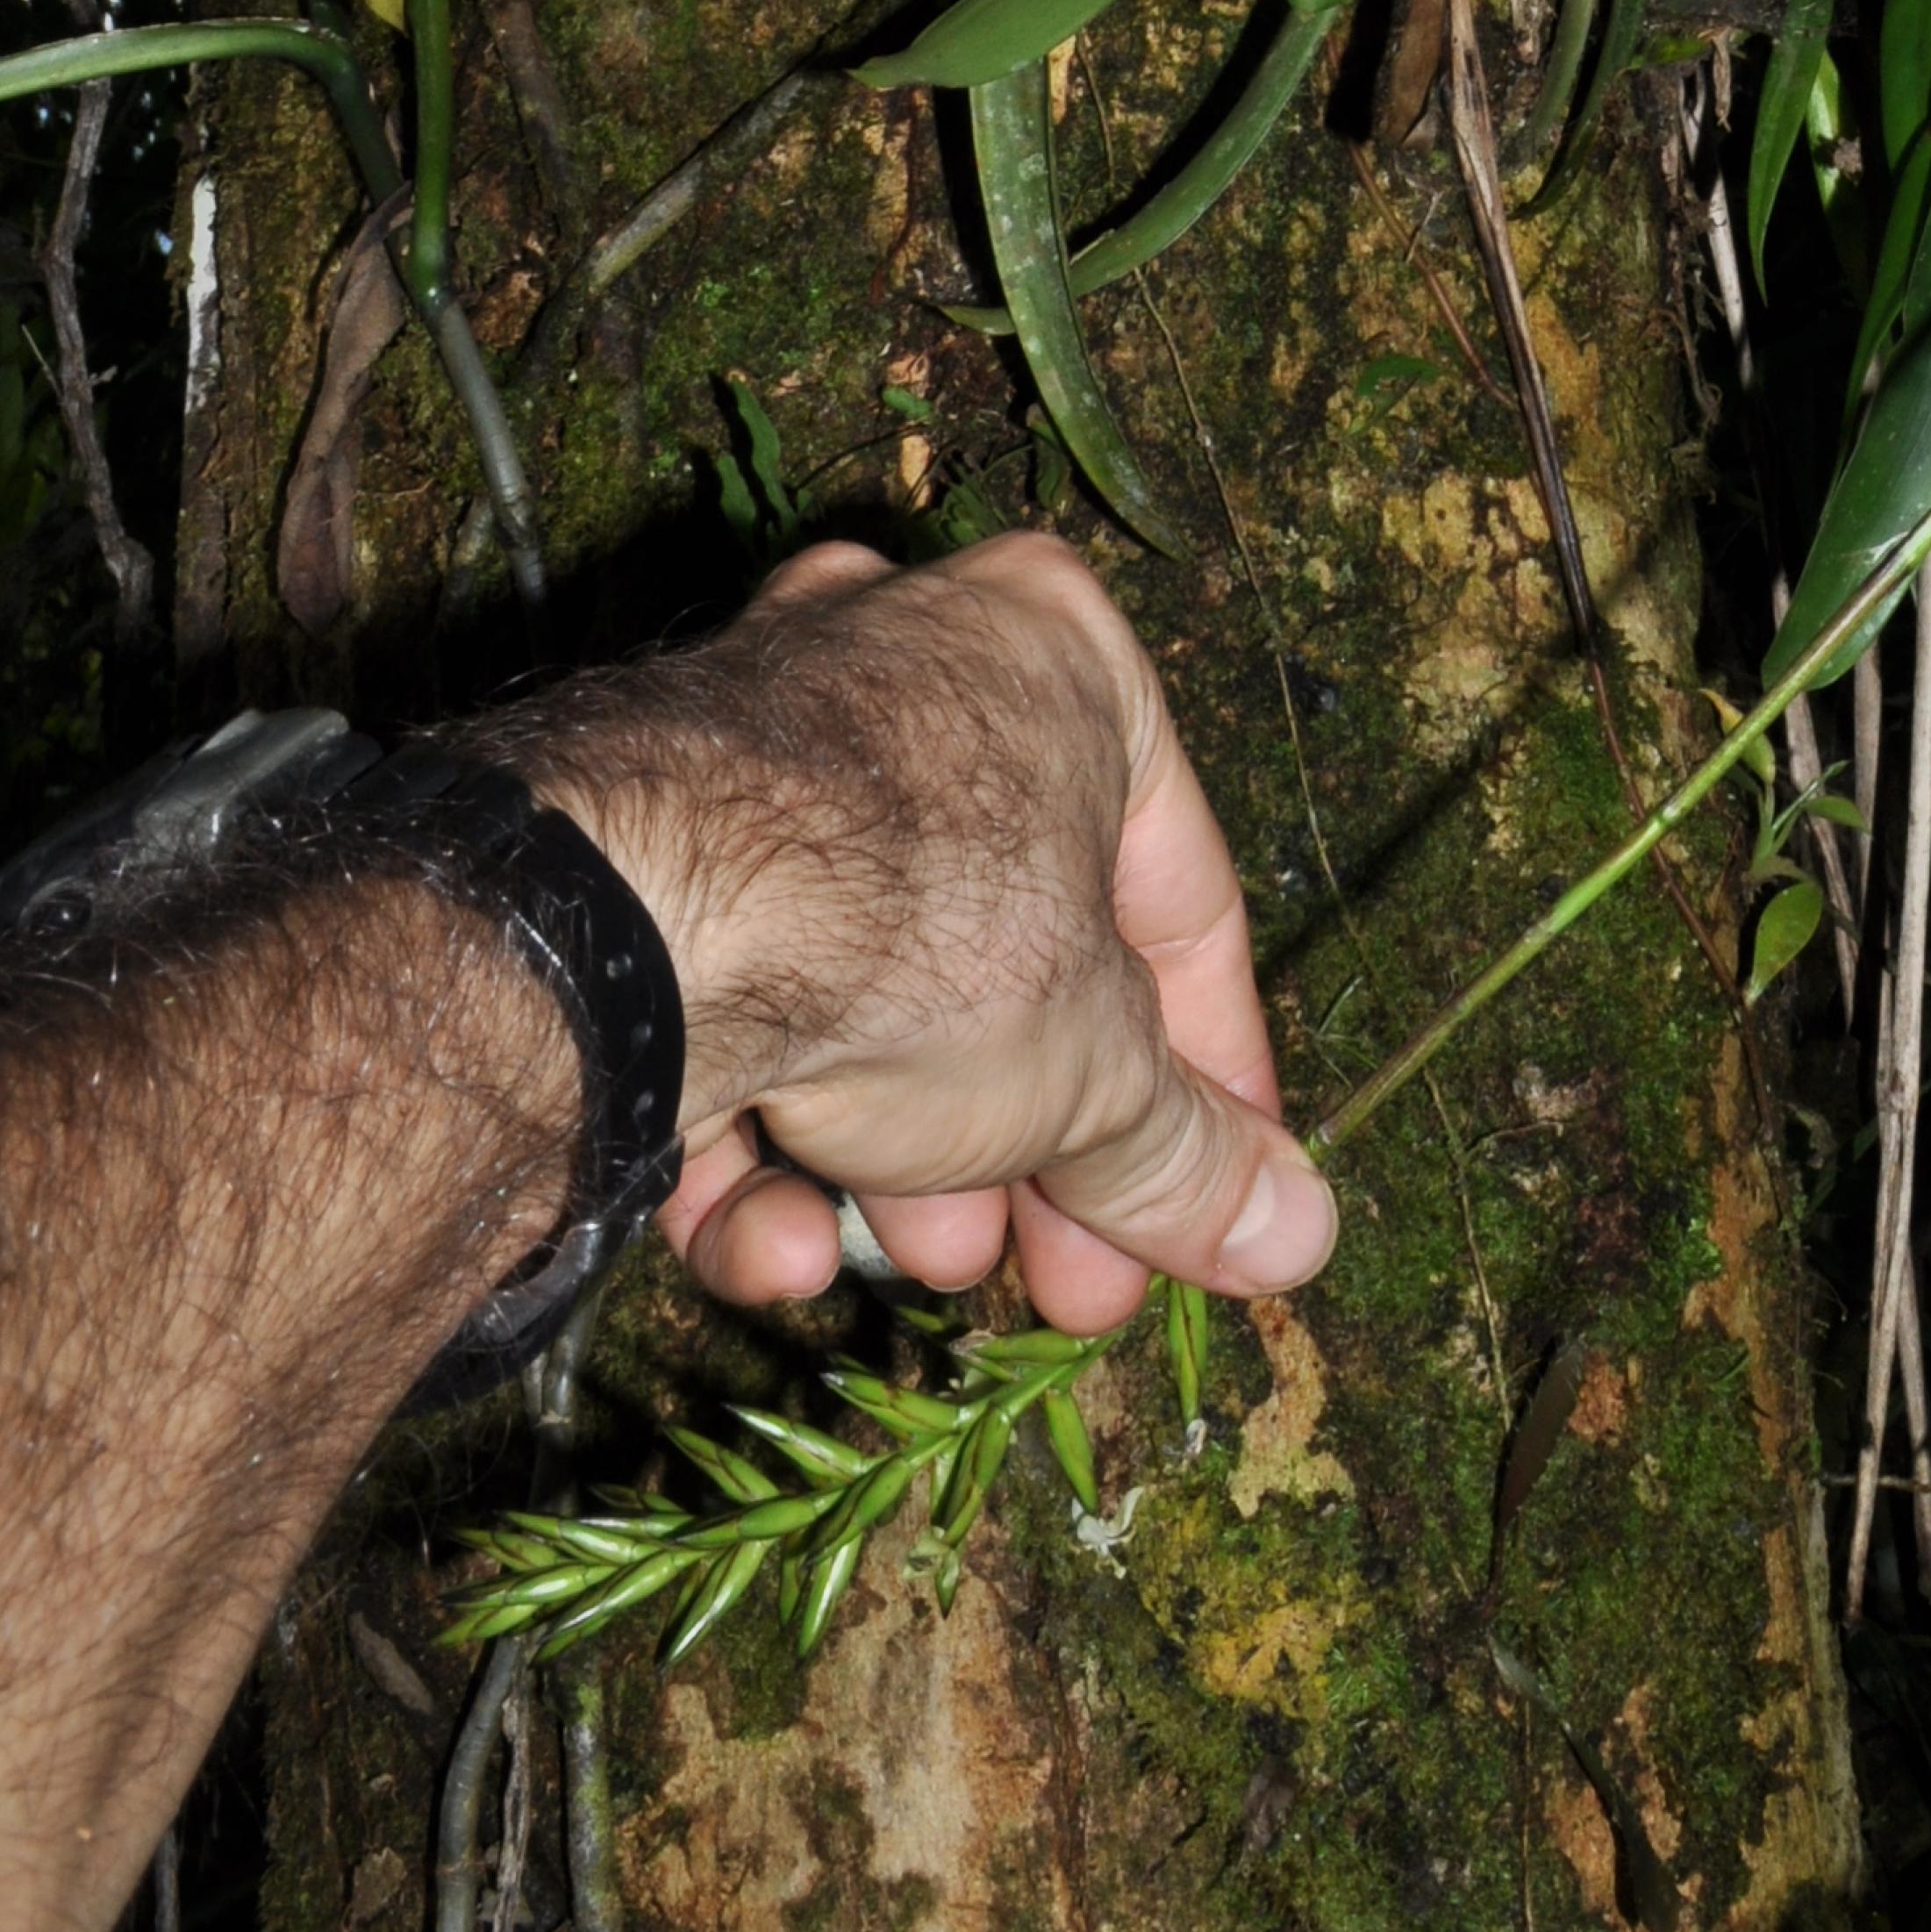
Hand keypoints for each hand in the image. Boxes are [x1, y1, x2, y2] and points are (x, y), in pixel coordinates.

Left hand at [519, 534, 1333, 1333]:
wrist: (631, 928)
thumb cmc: (919, 935)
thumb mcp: (1097, 1075)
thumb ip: (1192, 1158)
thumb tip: (1299, 1236)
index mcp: (1056, 651)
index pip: (1180, 895)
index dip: (1211, 1077)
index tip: (1218, 1198)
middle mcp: (903, 661)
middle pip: (1009, 951)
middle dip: (1035, 1144)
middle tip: (1065, 1280)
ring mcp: (754, 747)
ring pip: (862, 986)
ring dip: (897, 1156)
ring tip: (921, 1268)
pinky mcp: (633, 847)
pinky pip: (731, 989)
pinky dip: (758, 1131)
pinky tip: (773, 1246)